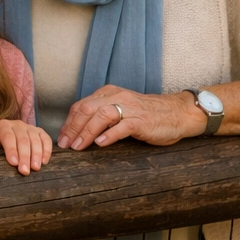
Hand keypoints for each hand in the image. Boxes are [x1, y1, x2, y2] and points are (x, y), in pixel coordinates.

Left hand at [0, 119, 52, 174]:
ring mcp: (30, 128)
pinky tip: (44, 161)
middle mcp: (17, 124)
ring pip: (35, 139)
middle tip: (24, 171)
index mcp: (2, 126)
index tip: (13, 163)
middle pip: (23, 139)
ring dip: (36, 154)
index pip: (7, 136)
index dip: (11, 149)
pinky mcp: (40, 132)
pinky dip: (47, 150)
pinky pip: (46, 139)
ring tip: (35, 168)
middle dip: (24, 156)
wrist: (2, 141)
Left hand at [58, 85, 204, 149]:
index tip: (61, 138)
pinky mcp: (142, 120)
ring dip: (87, 132)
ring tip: (78, 146)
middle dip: (72, 128)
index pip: (81, 106)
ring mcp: (130, 108)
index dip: (69, 122)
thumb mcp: (121, 109)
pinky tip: (100, 144)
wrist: (178, 113)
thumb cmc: (147, 115)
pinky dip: (109, 135)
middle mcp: (117, 97)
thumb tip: (78, 131)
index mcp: (109, 93)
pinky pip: (122, 126)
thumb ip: (102, 114)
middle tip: (65, 145)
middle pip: (87, 109)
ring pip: (101, 116)